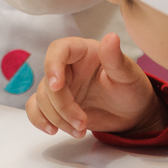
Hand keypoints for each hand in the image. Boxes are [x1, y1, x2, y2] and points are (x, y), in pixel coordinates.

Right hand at [26, 33, 167, 137]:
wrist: (132, 114)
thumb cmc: (131, 89)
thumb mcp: (128, 75)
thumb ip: (116, 59)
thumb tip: (111, 37)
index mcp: (82, 52)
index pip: (59, 49)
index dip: (53, 65)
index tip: (57, 86)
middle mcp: (67, 66)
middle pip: (48, 81)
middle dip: (62, 106)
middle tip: (82, 123)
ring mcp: (60, 86)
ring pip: (42, 98)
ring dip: (56, 118)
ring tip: (80, 131)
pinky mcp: (56, 104)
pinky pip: (36, 108)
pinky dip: (40, 120)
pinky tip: (53, 130)